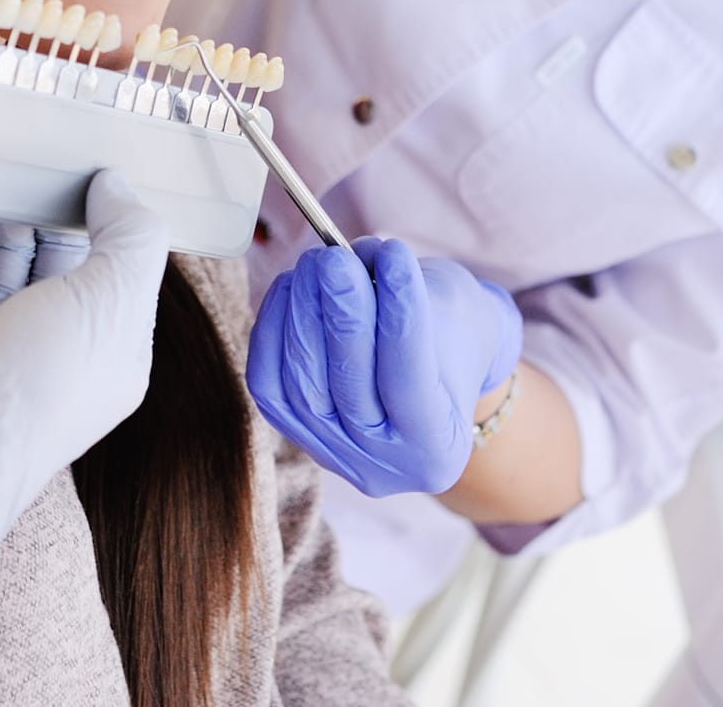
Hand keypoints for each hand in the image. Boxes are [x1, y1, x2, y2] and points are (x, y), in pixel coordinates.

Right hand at [0, 169, 167, 627]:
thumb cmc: (37, 390)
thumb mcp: (116, 305)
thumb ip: (131, 236)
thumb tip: (119, 185)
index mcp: (104, 348)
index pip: (118, 267)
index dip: (116, 217)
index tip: (109, 161)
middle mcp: (46, 335)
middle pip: (59, 248)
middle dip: (61, 199)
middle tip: (58, 144)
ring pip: (5, 240)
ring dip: (10, 198)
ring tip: (15, 150)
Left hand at [245, 236, 521, 497]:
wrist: (432, 373)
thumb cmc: (450, 334)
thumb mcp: (453, 310)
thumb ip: (412, 288)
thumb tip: (359, 256)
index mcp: (439, 450)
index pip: (410, 382)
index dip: (400, 315)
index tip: (394, 255)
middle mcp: (384, 468)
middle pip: (350, 389)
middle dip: (340, 314)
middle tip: (335, 257)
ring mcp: (333, 456)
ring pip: (303, 387)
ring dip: (303, 314)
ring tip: (316, 262)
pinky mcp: (293, 434)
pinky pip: (269, 383)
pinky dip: (273, 330)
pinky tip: (291, 287)